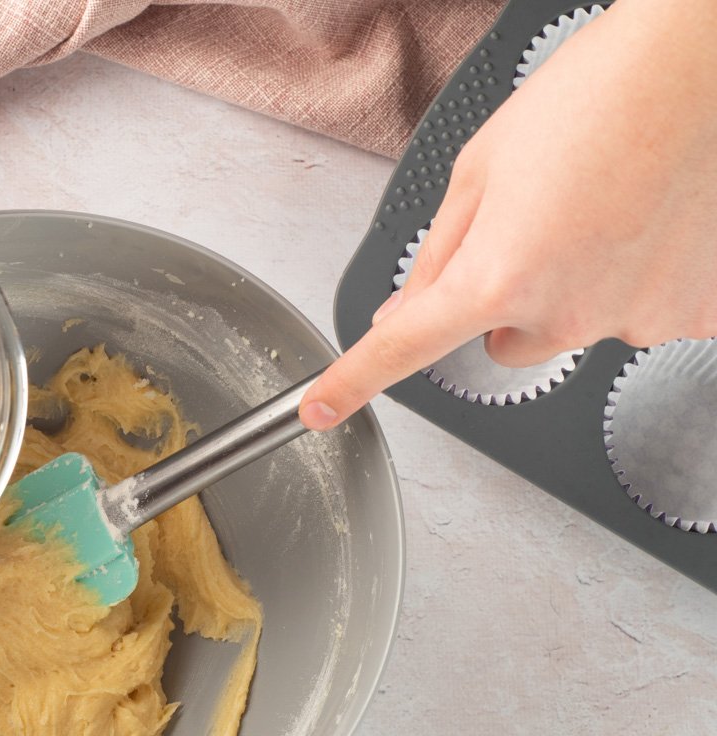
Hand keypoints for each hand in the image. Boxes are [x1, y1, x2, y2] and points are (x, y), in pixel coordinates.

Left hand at [299, 0, 716, 430]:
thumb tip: (403, 311)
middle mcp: (563, 314)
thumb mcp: (480, 170)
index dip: (353, 381)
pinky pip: (637, 314)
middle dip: (505, 296)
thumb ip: (435, 256)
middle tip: (539, 222)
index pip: (404, 348)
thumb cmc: (595, 94)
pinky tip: (646, 224)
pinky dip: (635, 281)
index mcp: (496, 276)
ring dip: (572, 288)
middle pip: (503, 338)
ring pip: (569, 328)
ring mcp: (633, 320)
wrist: (706, 62)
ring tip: (601, 208)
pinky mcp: (695, 315)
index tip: (322, 408)